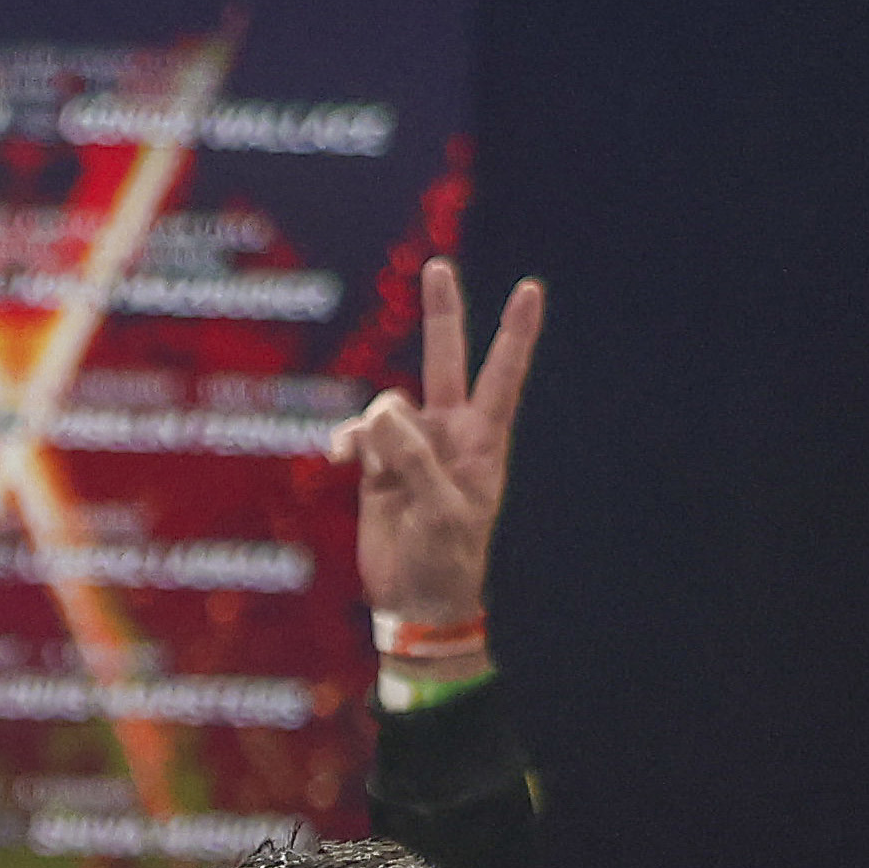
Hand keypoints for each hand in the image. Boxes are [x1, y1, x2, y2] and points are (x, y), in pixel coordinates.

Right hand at [330, 259, 540, 640]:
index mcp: (482, 440)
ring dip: (374, 428)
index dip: (515, 333)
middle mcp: (448, 433)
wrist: (414, 601)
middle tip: (438, 266)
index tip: (530, 289)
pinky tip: (337, 458)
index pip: (502, 375)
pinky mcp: (377, 466)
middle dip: (442, 314)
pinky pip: (358, 434)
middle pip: (446, 360)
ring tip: (371, 466)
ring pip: (387, 405)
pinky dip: (346, 441)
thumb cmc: (445, 559)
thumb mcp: (440, 509)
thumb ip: (413, 457)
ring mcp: (412, 446)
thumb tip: (377, 413)